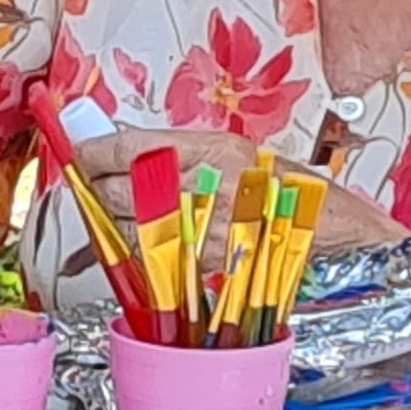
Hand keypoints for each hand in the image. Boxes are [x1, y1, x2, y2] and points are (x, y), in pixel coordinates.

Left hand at [81, 130, 401, 252]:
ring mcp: (206, 228)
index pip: (130, 147)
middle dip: (101, 189)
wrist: (332, 232)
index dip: (94, 151)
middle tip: (96, 184)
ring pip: (130, 225)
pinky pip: (151, 254)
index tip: (78, 152)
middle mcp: (208, 187)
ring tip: (129, 211)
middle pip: (120, 189)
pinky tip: (145, 238)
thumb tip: (121, 150)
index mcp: (213, 149)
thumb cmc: (285, 190)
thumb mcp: (232, 153)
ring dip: (118, 220)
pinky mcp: (205, 262)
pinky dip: (138, 247)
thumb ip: (179, 151)